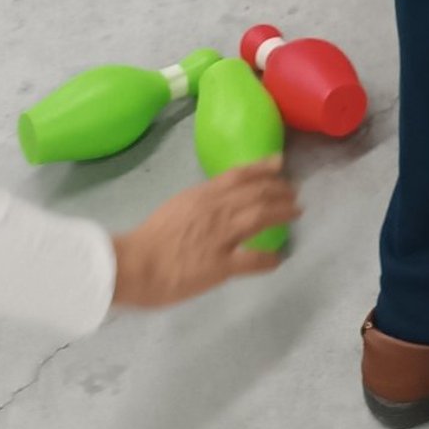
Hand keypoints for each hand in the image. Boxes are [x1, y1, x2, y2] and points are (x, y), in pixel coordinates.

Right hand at [108, 161, 300, 306]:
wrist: (133, 265)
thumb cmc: (147, 240)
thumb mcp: (176, 207)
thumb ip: (199, 203)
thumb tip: (216, 202)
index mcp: (202, 195)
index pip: (239, 174)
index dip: (262, 167)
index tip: (279, 163)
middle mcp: (216, 209)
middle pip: (256, 193)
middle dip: (279, 190)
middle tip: (294, 193)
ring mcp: (220, 236)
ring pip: (260, 216)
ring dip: (282, 212)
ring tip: (295, 213)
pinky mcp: (220, 265)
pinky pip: (252, 259)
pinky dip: (268, 259)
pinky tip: (278, 260)